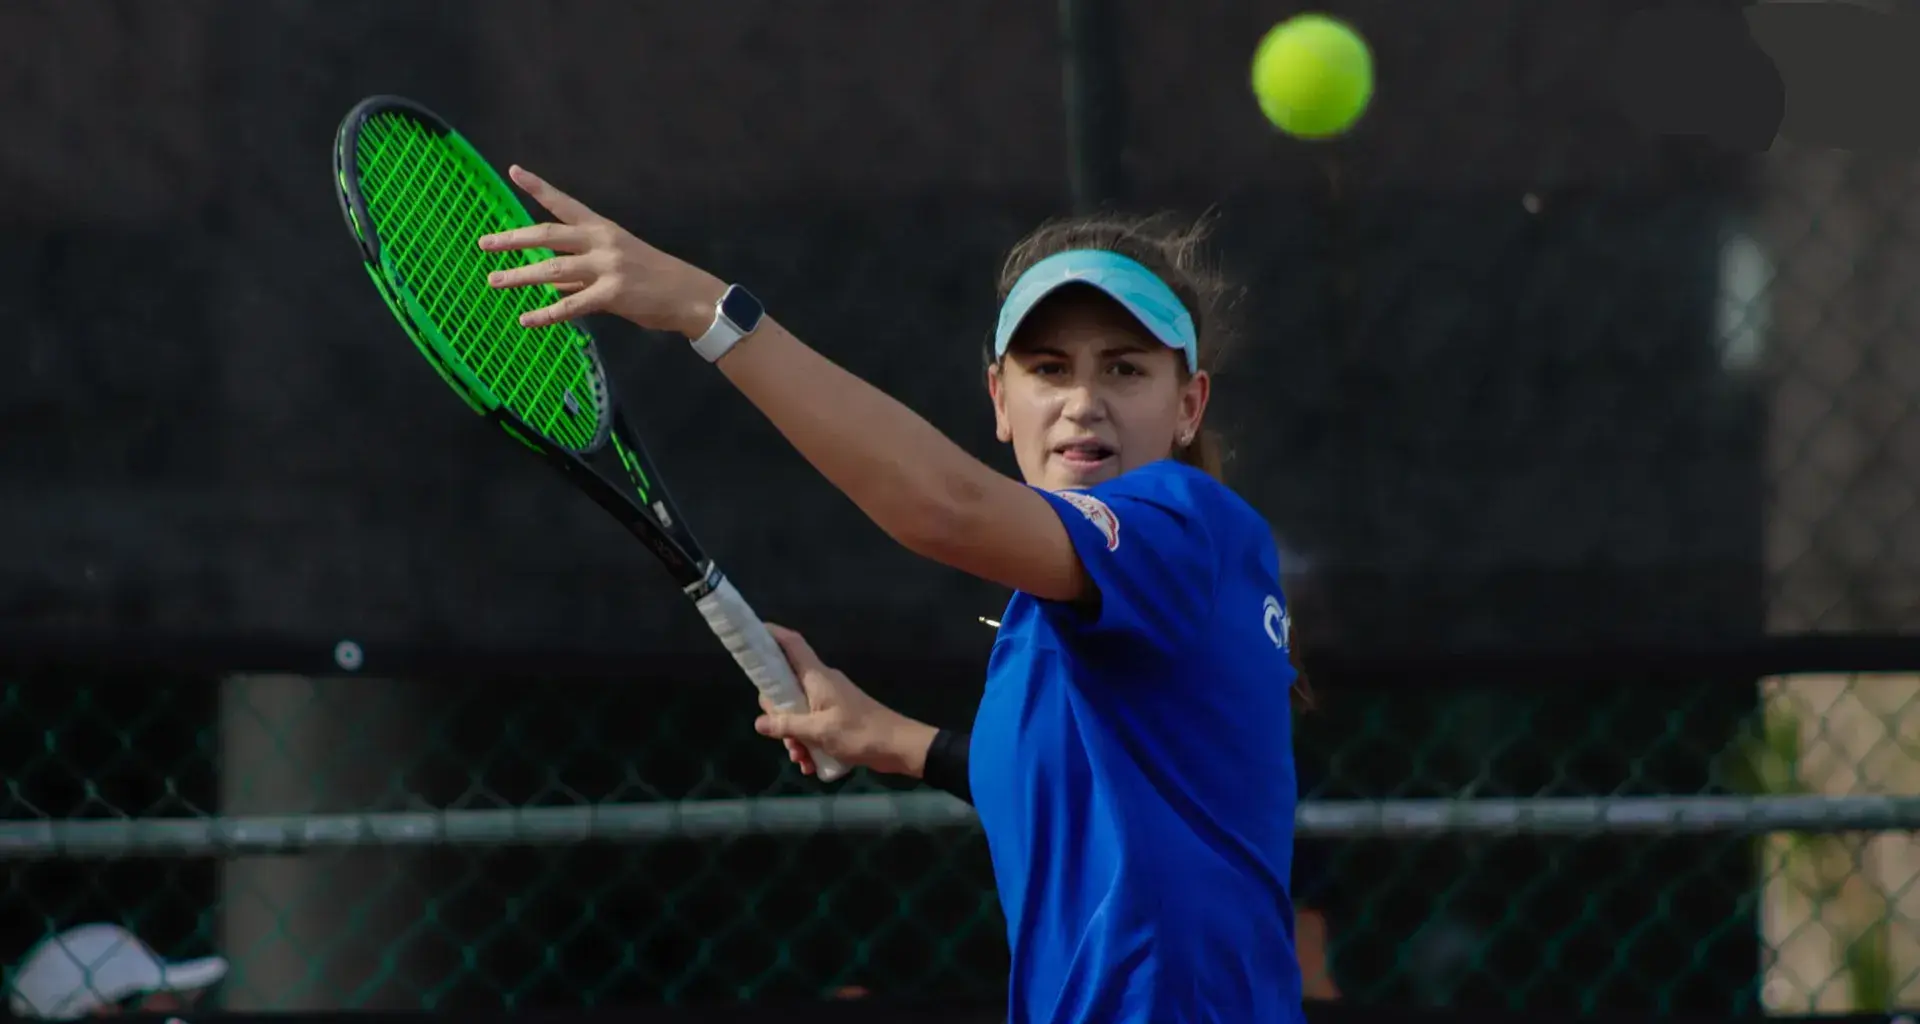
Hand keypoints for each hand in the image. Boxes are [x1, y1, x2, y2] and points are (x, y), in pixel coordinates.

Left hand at [477, 165, 725, 336]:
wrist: (688, 295)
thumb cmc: (653, 277)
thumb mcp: (616, 264)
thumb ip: (579, 273)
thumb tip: (549, 285)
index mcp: (603, 228)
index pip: (565, 204)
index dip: (539, 188)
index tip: (514, 171)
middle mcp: (602, 242)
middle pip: (548, 236)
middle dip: (513, 239)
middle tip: (485, 243)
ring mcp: (607, 268)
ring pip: (553, 270)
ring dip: (520, 276)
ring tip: (494, 280)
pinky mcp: (612, 296)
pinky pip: (571, 306)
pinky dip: (545, 314)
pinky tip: (526, 319)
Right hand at [756, 624, 937, 778]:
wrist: (899, 747)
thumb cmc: (859, 733)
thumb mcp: (818, 732)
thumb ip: (786, 725)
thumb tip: (759, 722)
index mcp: (817, 677)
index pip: (791, 644)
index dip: (771, 635)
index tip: (750, 635)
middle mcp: (821, 684)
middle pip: (786, 687)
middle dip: (778, 715)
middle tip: (781, 737)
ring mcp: (830, 701)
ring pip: (798, 712)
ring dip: (794, 737)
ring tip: (801, 759)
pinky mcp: (838, 717)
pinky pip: (813, 726)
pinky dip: (809, 744)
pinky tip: (810, 764)